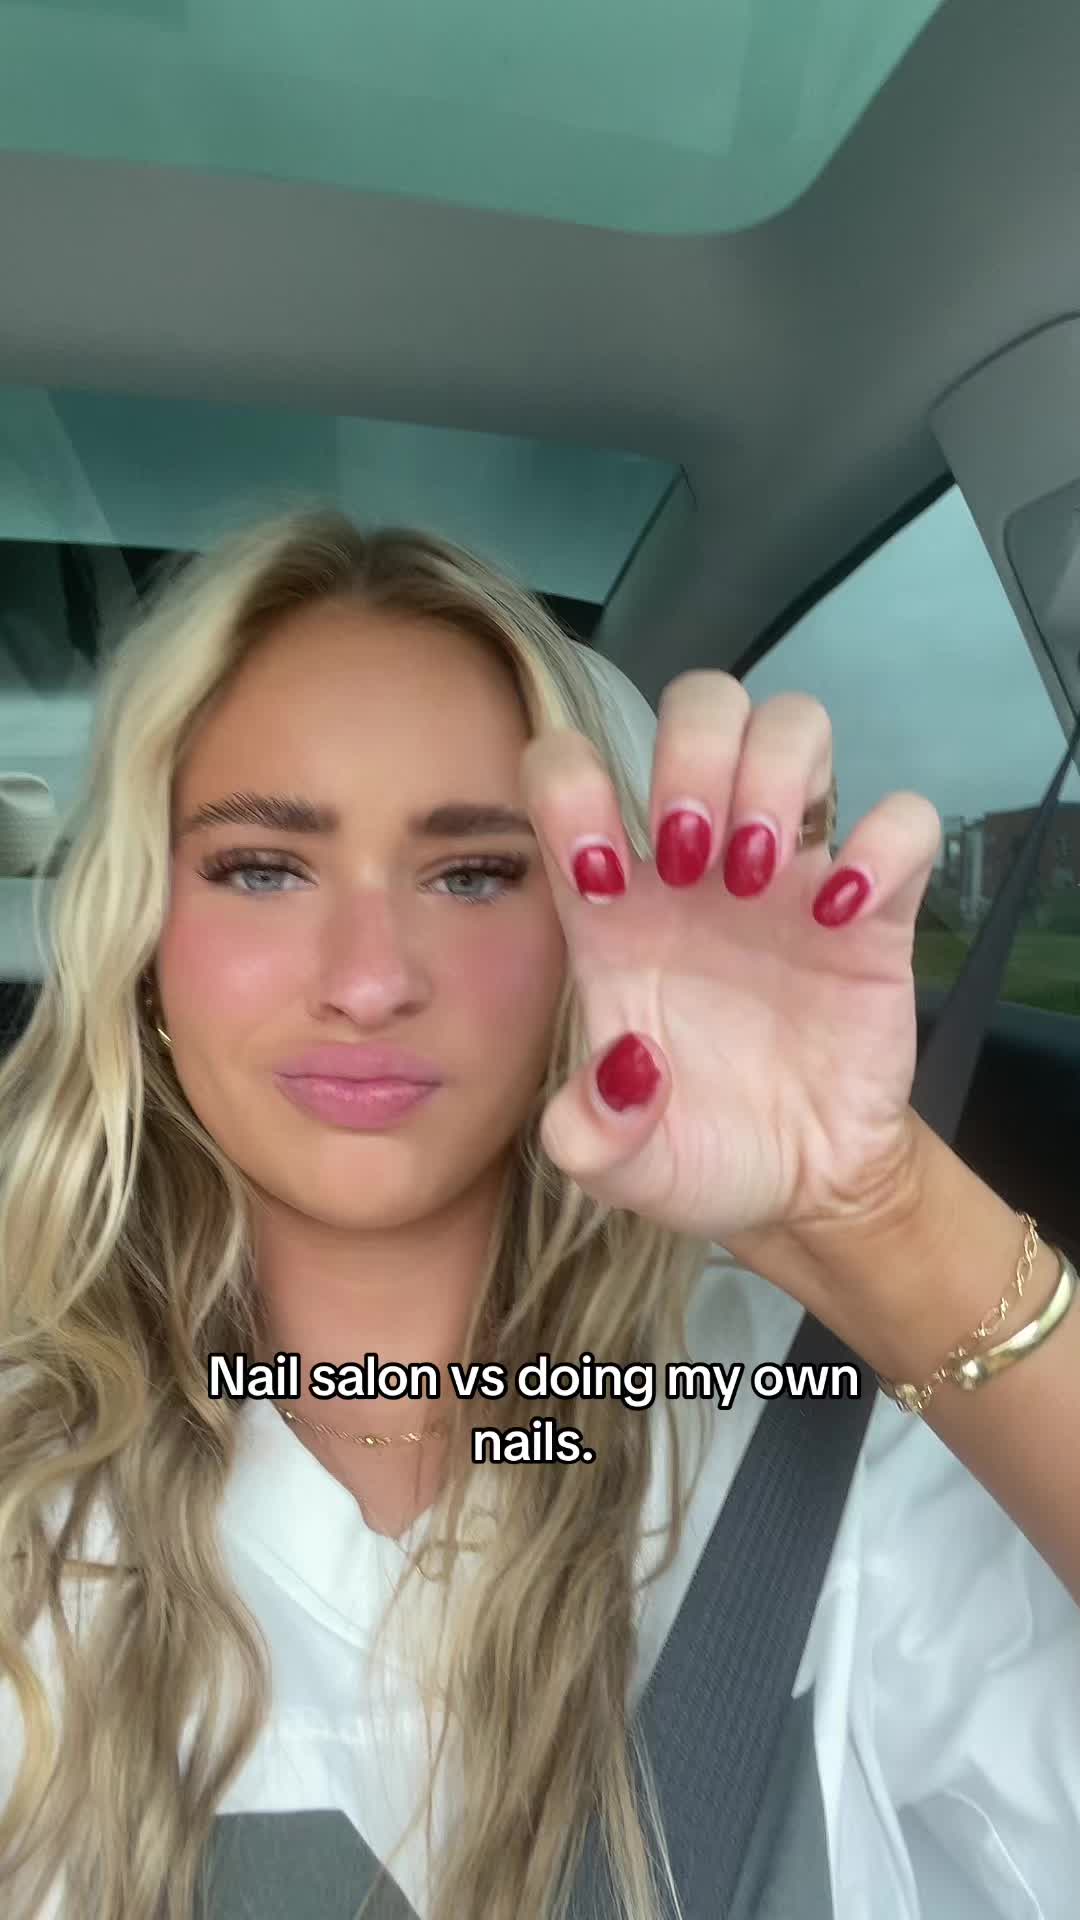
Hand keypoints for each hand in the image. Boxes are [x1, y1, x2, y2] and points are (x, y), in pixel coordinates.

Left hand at [519, 672, 940, 1249]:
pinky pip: (903, 818)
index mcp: (614, 900)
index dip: (573, 787)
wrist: (795, 1186)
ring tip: (757, 875)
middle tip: (689, 855)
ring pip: (795, 726)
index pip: (572, 767)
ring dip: (771, 773)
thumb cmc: (694, 1146)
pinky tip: (843, 913)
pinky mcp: (875, 907)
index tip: (603, 876)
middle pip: (700, 705)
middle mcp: (698, 864)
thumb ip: (588, 1135)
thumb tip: (623, 1072)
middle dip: (688, 754)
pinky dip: (883, 842)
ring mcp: (790, 874)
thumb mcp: (618, 1166)